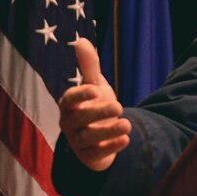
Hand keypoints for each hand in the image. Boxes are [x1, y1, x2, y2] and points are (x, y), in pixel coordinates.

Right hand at [57, 37, 129, 171]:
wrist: (99, 134)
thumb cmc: (93, 105)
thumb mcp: (94, 85)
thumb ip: (89, 66)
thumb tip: (81, 40)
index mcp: (69, 104)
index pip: (69, 99)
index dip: (80, 94)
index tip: (94, 89)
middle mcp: (70, 122)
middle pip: (80, 118)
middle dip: (98, 112)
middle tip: (118, 106)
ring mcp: (78, 140)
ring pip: (89, 138)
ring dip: (107, 132)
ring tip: (127, 124)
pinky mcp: (89, 155)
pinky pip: (97, 153)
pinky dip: (111, 147)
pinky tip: (126, 140)